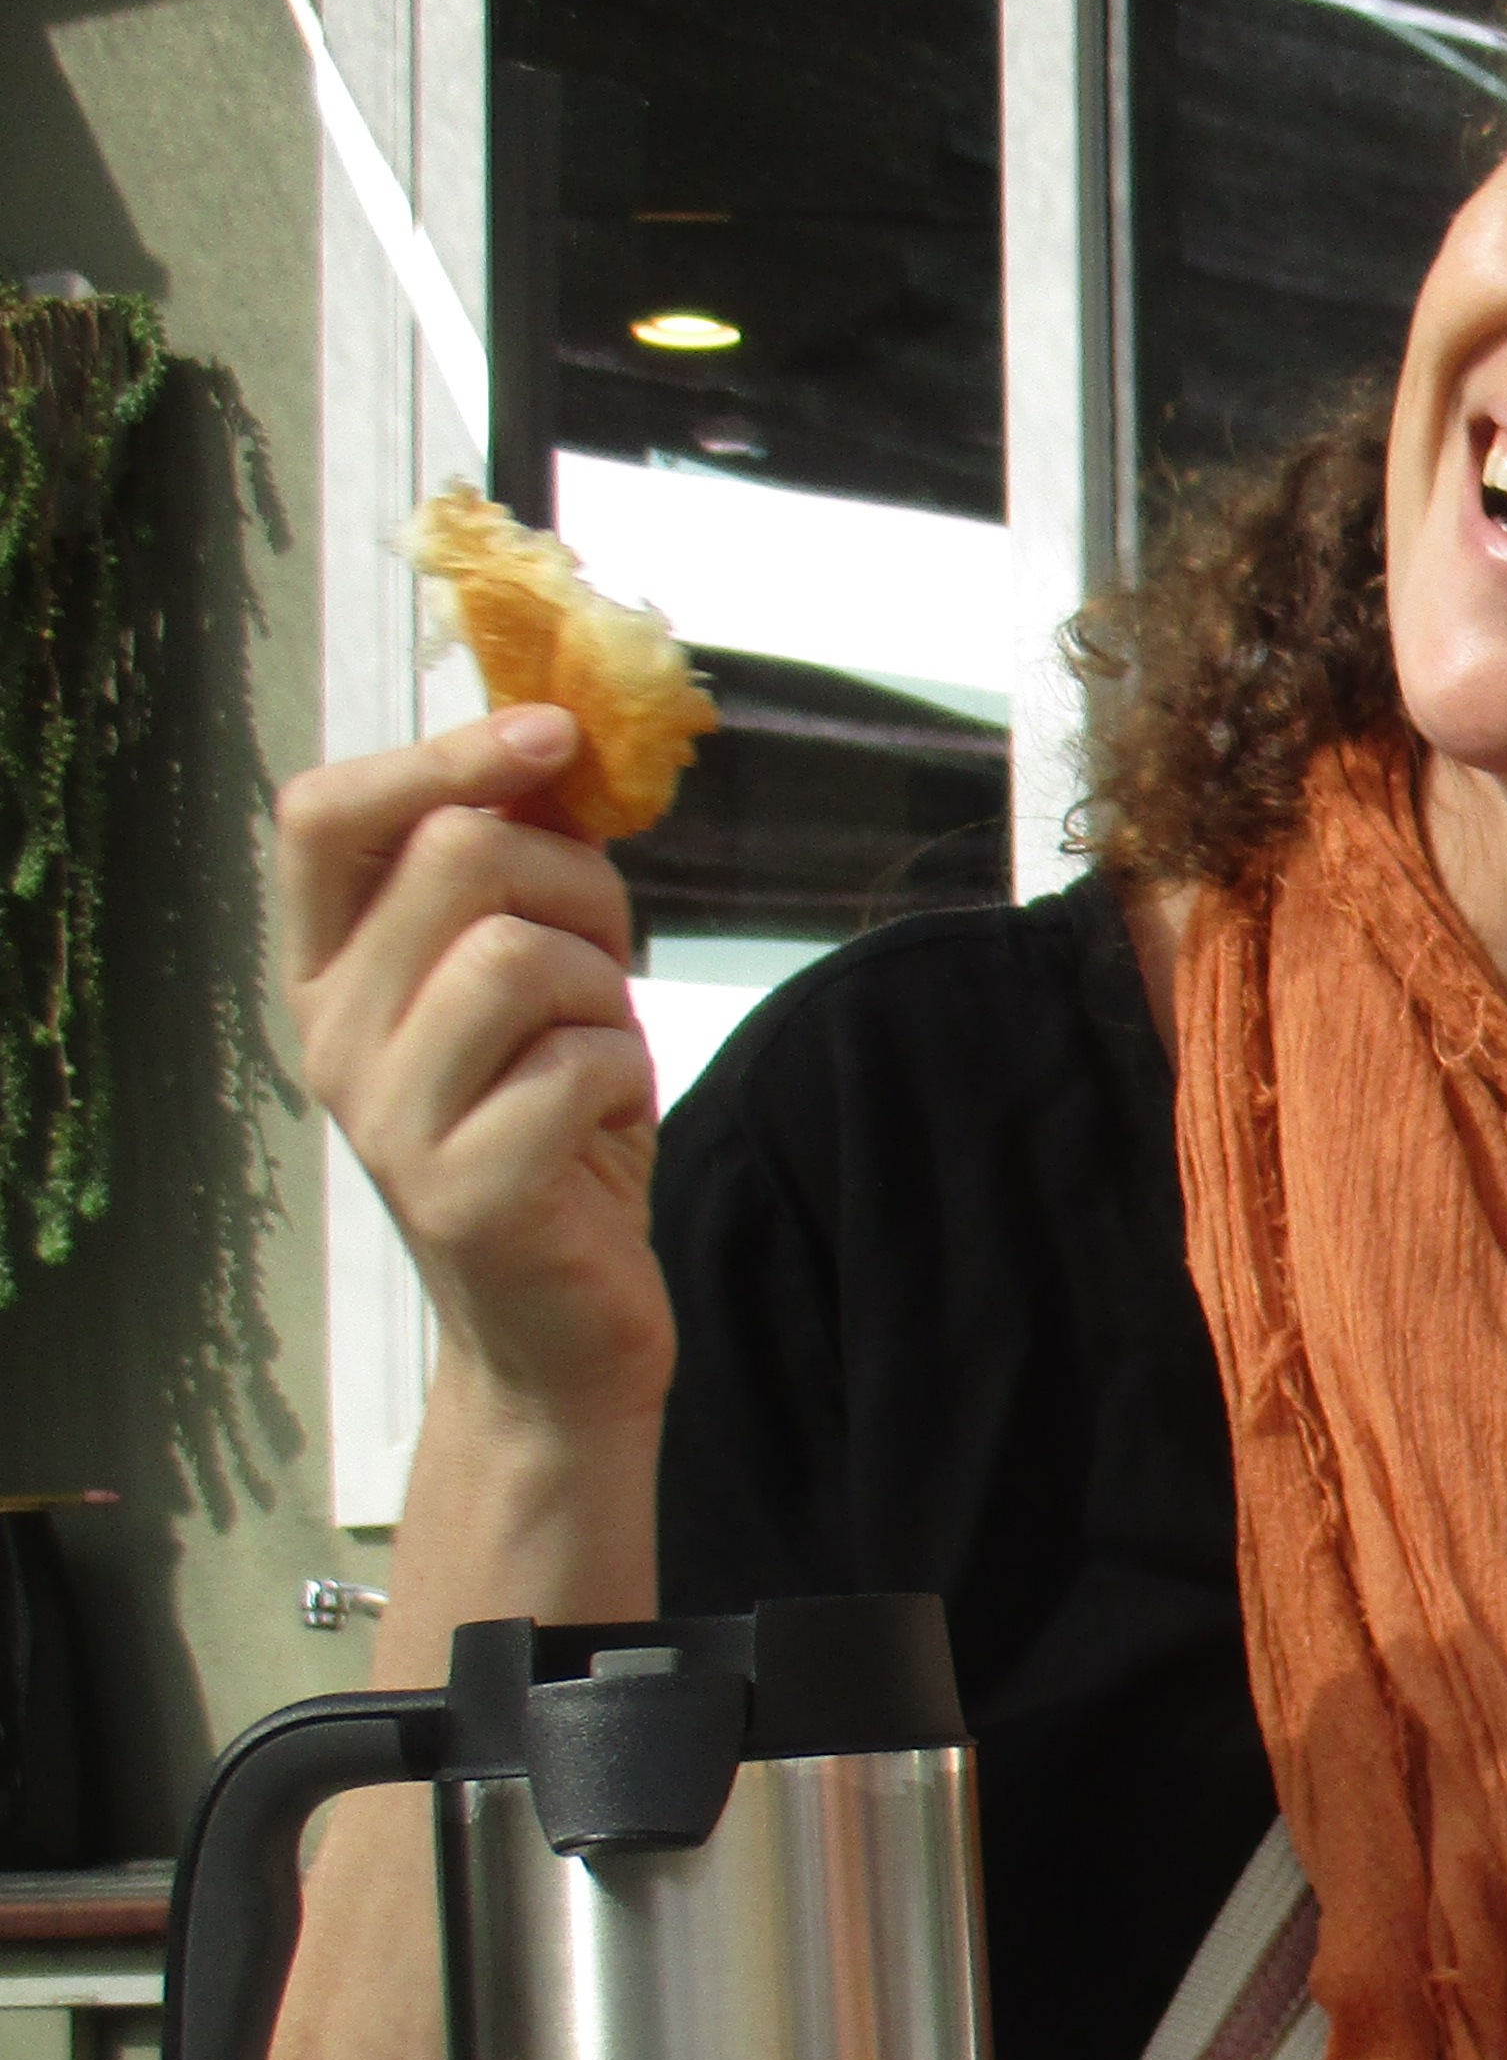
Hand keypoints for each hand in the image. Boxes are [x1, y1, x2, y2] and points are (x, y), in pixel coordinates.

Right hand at [277, 708, 673, 1424]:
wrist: (558, 1327)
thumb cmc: (551, 1132)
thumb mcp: (530, 985)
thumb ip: (521, 871)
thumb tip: (557, 736)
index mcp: (329, 970)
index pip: (326, 816)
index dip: (443, 752)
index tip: (555, 732)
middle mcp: (330, 1036)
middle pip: (459, 857)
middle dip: (577, 882)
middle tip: (605, 960)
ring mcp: (387, 1117)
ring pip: (523, 954)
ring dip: (605, 989)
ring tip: (598, 1054)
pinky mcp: (464, 1190)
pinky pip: (582, 1062)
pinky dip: (627, 1077)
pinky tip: (606, 1128)